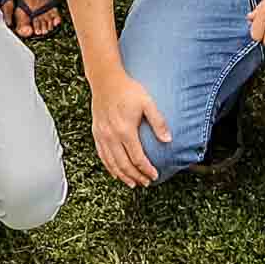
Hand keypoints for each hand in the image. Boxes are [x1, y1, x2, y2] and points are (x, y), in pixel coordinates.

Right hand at [89, 65, 170, 188]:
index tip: (155, 175)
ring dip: (123, 176)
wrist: (105, 80)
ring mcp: (102, 136)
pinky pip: (102, 156)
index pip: (137, 158)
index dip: (147, 169)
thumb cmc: (127, 90)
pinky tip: (115, 172)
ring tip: (132, 183)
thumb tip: (168, 140)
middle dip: (136, 177)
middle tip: (146, 183)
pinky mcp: (96, 133)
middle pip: (124, 165)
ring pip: (112, 163)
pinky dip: (109, 167)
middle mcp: (112, 136)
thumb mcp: (147, 103)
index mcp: (125, 130)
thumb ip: (158, 122)